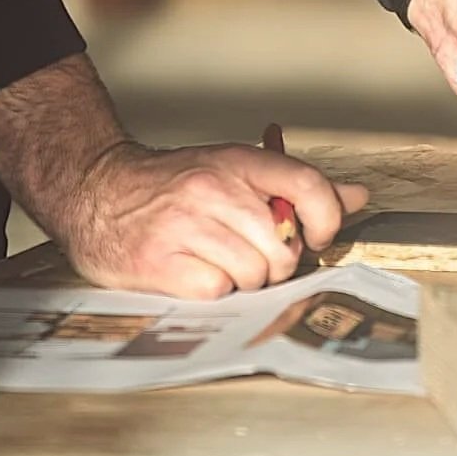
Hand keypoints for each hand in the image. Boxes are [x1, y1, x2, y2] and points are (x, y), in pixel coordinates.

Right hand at [0, 52, 365, 297]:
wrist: (98, 191)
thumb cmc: (175, 185)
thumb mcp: (235, 170)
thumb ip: (297, 187)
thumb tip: (358, 197)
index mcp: (240, 162)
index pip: (309, 187)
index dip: (326, 220)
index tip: (317, 237)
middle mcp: (215, 189)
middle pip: (283, 249)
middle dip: (275, 264)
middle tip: (251, 255)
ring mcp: (187, 226)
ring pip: (253, 275)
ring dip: (243, 280)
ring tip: (218, 262)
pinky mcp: (160, 263)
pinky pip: (216, 293)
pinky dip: (211, 292)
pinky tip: (193, 273)